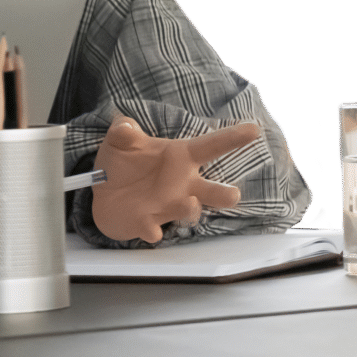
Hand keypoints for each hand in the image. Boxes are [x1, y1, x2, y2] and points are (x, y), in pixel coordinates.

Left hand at [90, 117, 261, 243]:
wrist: (102, 193)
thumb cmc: (123, 162)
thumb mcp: (120, 140)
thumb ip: (124, 130)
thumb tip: (125, 126)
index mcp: (181, 157)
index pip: (211, 146)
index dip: (232, 137)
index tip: (253, 129)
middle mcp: (183, 185)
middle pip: (214, 191)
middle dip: (225, 194)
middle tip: (233, 194)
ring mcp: (168, 206)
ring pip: (191, 212)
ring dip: (190, 209)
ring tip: (190, 202)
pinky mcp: (148, 223)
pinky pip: (155, 230)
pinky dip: (152, 230)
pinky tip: (151, 230)